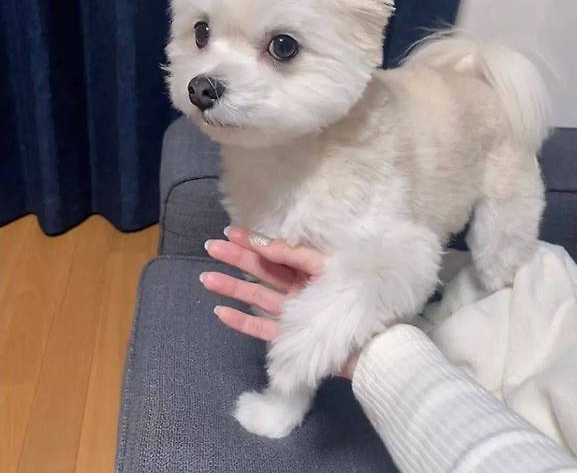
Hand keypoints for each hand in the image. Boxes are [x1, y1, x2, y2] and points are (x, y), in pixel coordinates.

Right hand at [201, 226, 359, 378]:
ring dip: (231, 287)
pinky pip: (259, 328)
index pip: (275, 253)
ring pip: (255, 297)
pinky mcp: (287, 338)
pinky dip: (240, 321)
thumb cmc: (351, 299)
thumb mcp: (325, 268)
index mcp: (308, 271)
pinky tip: (220, 311)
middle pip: (261, 272)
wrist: (369, 343)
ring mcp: (290, 314)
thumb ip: (295, 255)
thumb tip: (263, 243)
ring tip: (206, 278)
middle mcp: (296, 290)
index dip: (253, 242)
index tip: (230, 232)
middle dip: (236, 259)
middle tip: (211, 247)